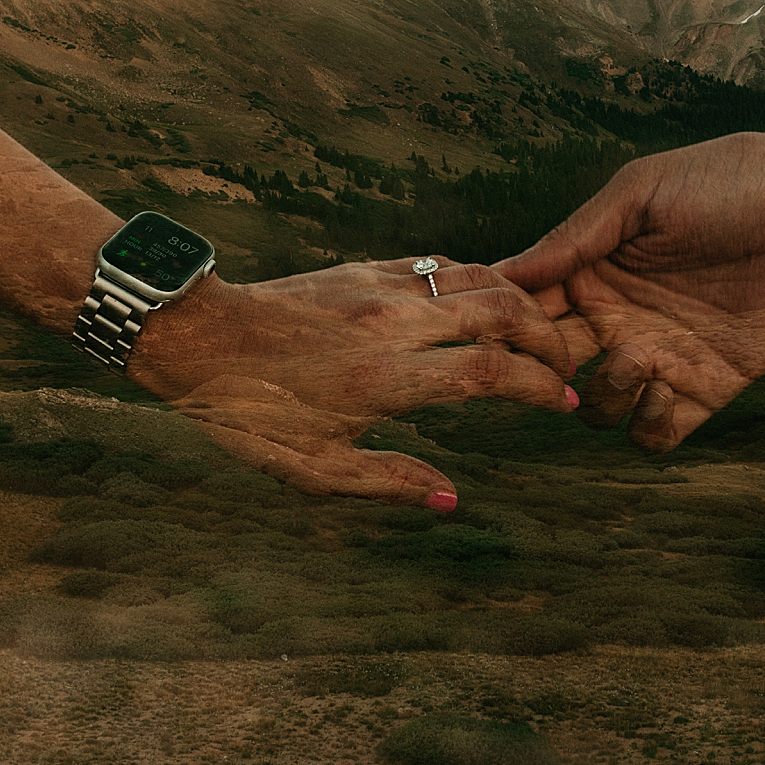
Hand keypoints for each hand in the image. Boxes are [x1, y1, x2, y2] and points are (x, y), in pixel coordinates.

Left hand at [128, 257, 577, 507]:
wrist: (197, 337)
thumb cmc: (250, 412)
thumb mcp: (313, 468)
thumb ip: (388, 482)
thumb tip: (451, 500)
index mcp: (385, 379)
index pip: (488, 373)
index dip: (539, 386)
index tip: (564, 401)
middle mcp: (393, 325)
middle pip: (500, 311)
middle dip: (547, 336)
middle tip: (566, 363)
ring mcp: (380, 288)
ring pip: (477, 277)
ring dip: (519, 302)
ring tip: (537, 332)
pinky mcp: (365, 267)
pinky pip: (440, 264)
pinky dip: (477, 279)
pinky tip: (483, 302)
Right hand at [496, 131, 764, 452]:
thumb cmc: (727, 180)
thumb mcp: (640, 194)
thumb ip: (574, 237)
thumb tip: (504, 273)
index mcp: (592, 272)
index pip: (526, 311)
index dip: (509, 325)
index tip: (508, 324)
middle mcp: (616, 320)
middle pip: (550, 370)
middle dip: (542, 374)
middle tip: (562, 361)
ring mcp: (661, 357)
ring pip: (598, 411)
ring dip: (604, 396)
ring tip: (638, 360)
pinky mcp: (707, 388)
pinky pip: (656, 434)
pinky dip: (648, 425)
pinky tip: (666, 387)